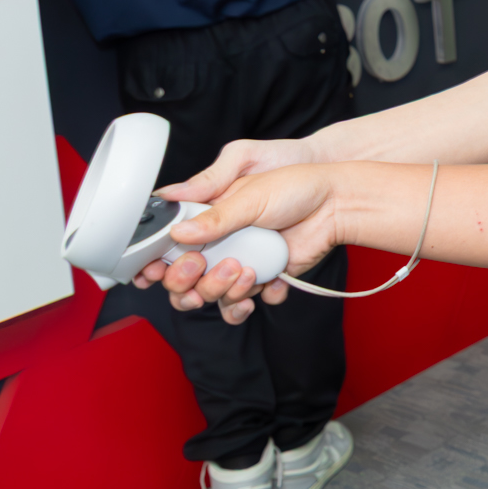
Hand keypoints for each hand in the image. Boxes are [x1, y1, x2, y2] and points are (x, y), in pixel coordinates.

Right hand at [131, 137, 320, 298]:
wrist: (336, 204)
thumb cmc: (294, 185)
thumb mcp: (250, 193)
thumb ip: (213, 215)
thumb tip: (177, 233)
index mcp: (208, 218)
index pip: (168, 246)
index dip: (155, 262)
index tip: (152, 271)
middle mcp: (219, 244)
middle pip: (183, 279)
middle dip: (186, 281)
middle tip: (200, 268)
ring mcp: (239, 263)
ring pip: (211, 295)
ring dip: (222, 290)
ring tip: (246, 271)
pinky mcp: (261, 278)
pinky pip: (243, 303)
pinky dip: (249, 301)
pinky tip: (265, 284)